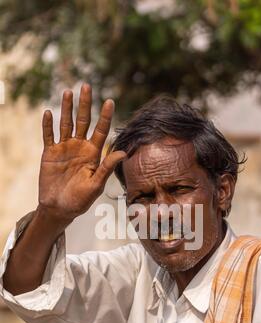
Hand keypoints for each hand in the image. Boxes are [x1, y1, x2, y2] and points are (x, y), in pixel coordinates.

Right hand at [39, 83, 125, 223]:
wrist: (60, 209)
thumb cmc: (81, 200)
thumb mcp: (96, 185)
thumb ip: (107, 168)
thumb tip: (124, 152)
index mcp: (93, 154)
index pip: (101, 131)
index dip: (105, 116)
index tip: (110, 101)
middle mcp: (80, 147)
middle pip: (83, 121)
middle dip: (85, 104)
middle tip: (87, 86)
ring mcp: (64, 148)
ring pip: (66, 124)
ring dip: (66, 109)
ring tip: (68, 92)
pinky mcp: (50, 153)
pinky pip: (48, 136)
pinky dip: (48, 125)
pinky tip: (48, 113)